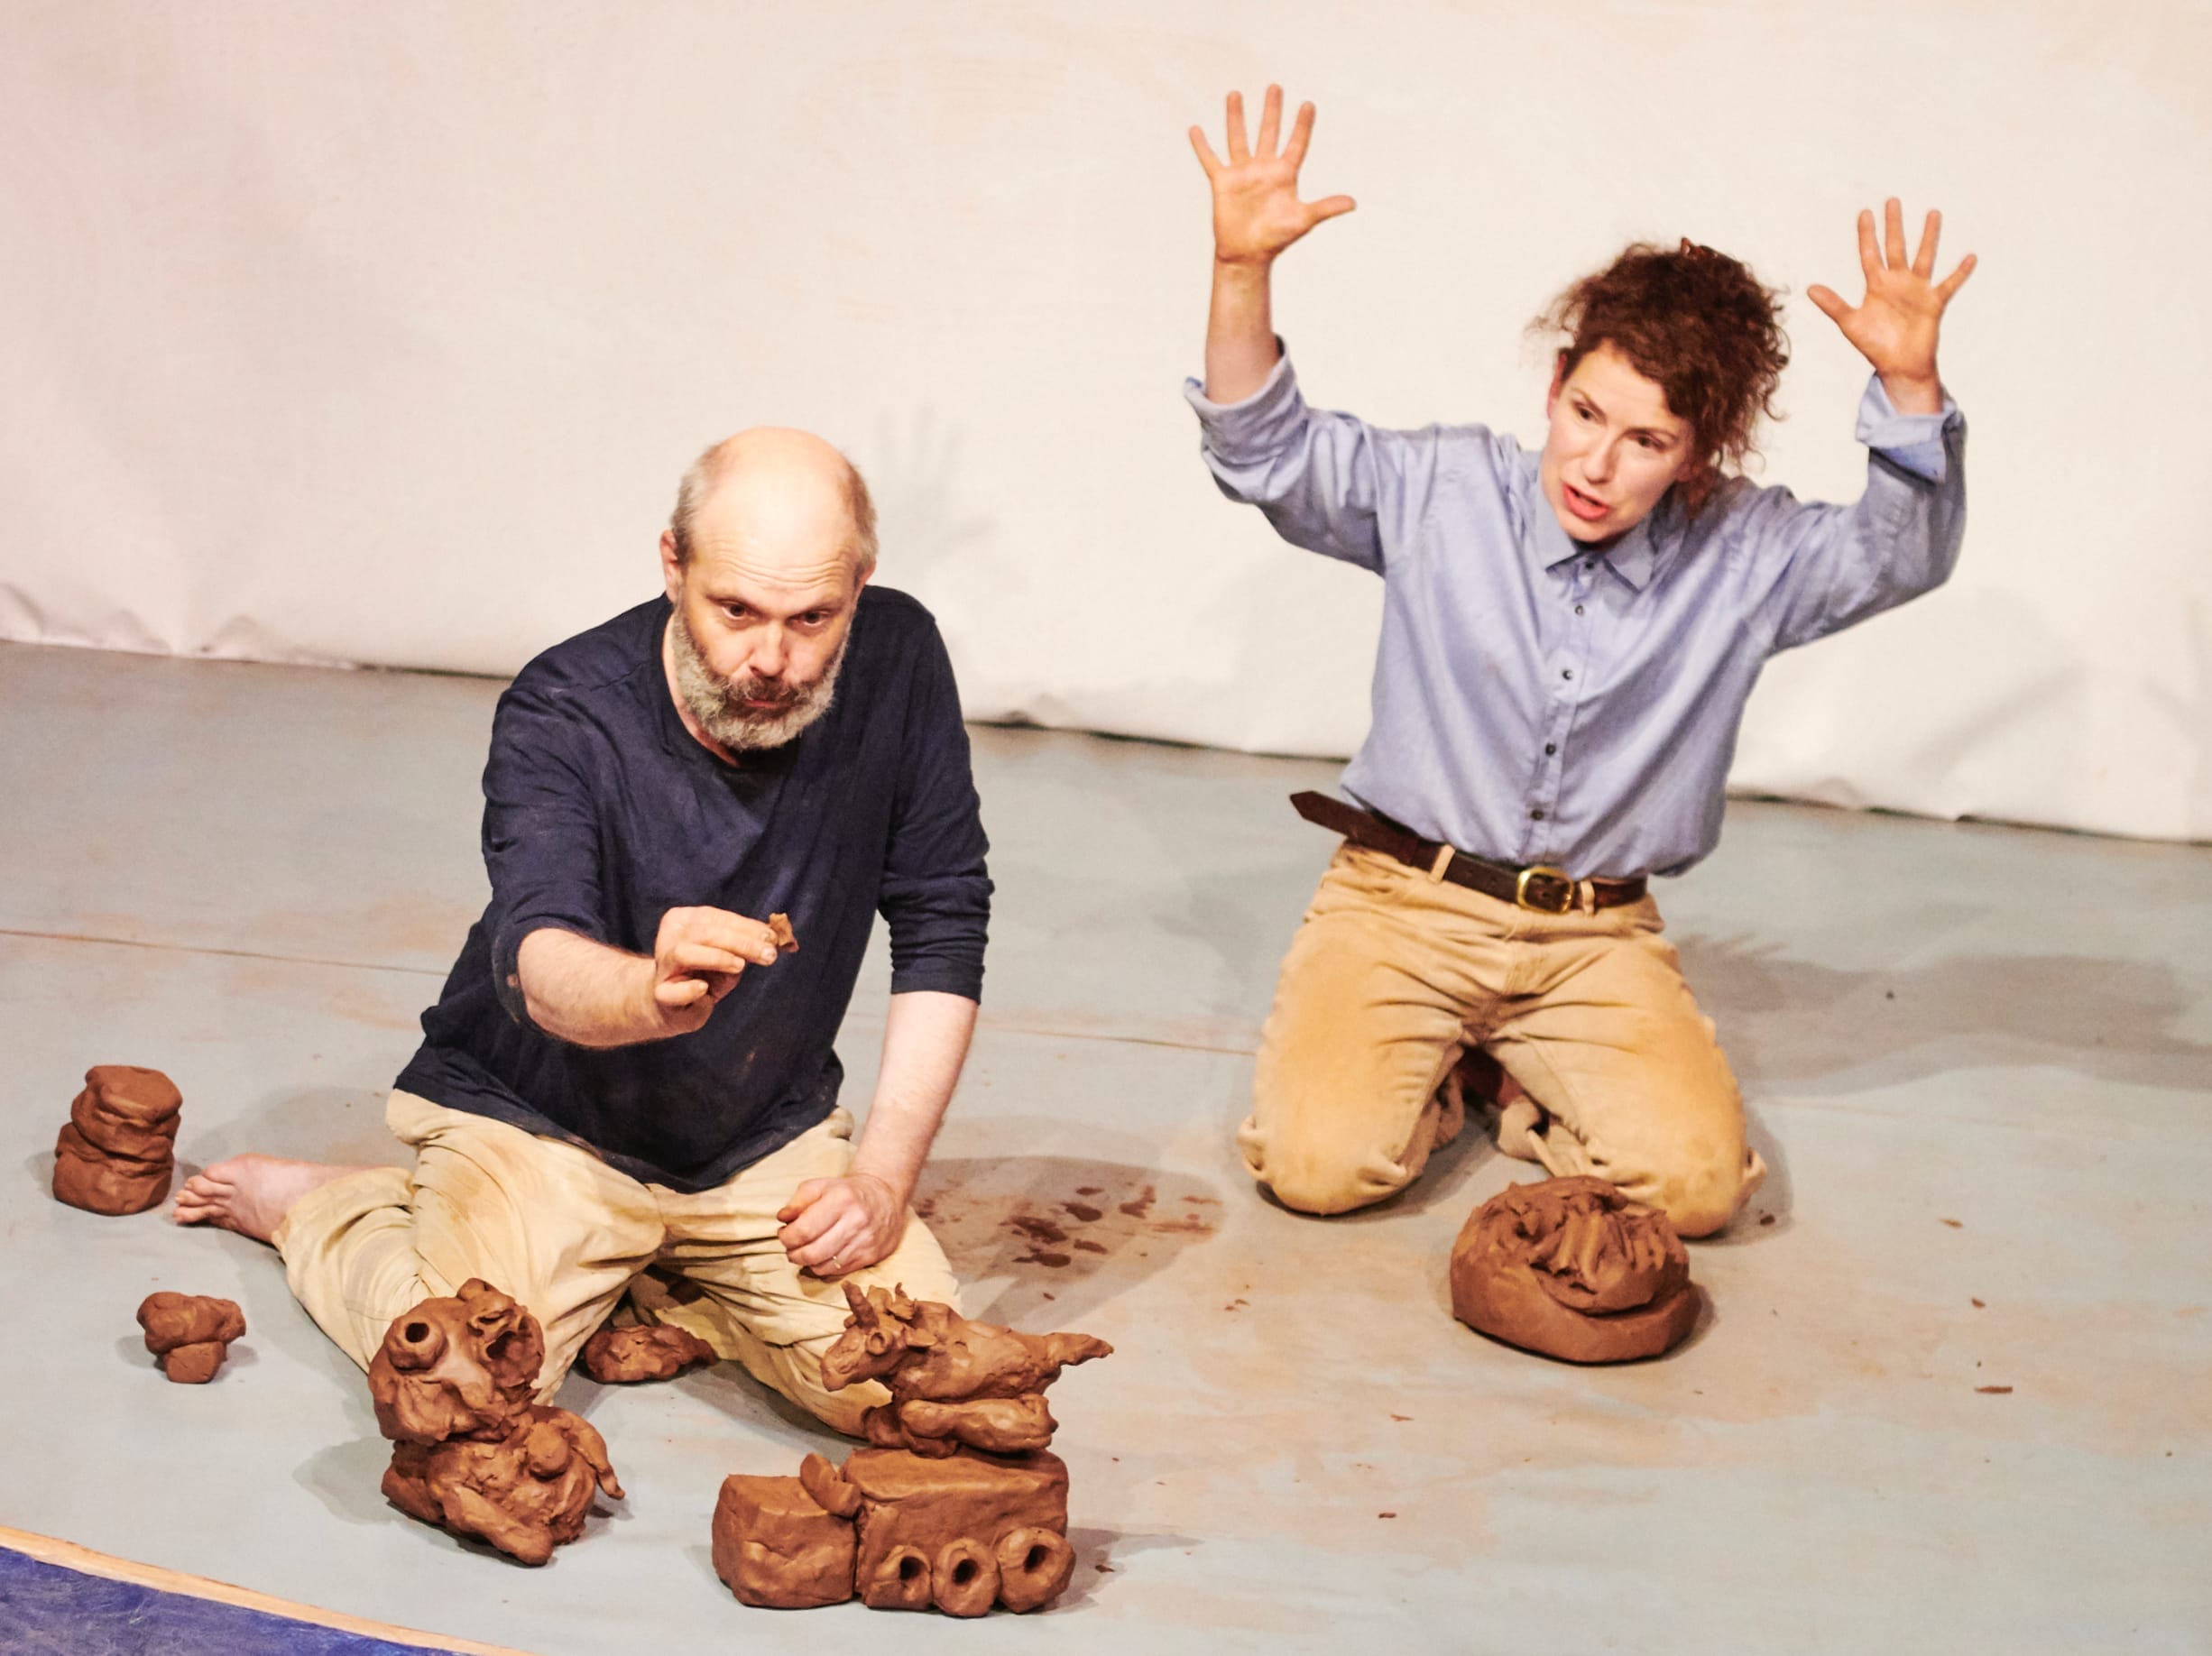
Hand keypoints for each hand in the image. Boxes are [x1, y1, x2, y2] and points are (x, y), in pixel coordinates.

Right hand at [641, 906, 783, 1036]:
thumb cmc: (706, 973)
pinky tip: (703, 989)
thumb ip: (748, 945)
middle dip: (741, 942)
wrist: (673, 1004)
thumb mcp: (730, 955)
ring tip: (739, 966)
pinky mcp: (660, 994)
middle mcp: (670, 937)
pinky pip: (671, 991)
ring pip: (684, 952)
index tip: (773, 937)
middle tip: (769, 955)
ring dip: (717, 957)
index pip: (717, 918)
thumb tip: (780, 940)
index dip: (747, 927)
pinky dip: (688, 989)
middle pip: (704, 933)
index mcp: (686, 920)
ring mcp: (663, 965)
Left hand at [777, 1174, 904, 1276]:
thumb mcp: (820, 1186)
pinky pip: (837, 1271)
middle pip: (812, 1253)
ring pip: (824, 1266)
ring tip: (804, 1251)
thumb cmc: (847, 1191)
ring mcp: (865, 1241)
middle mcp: (856, 1221)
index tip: (783, 1233)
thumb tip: (782, 1219)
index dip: (787, 1237)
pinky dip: (823, 1267)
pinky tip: (821, 1255)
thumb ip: (798, 1201)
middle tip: (791, 1247)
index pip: (804, 1230)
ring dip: (807, 1262)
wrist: (886, 1196)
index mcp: (842, 1199)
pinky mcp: (871, 1256)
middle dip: (793, 1253)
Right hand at [1189, 85, 1354, 267]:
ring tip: (1234, 94)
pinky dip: (1202, 146)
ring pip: (1239, 138)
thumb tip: (1353, 203)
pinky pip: (1210, 160)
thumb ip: (1325, 208)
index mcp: (1284, 175)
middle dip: (1272, 110)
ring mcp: (1242, 174)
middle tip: (1275, 87)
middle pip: (1269, 133)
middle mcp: (1263, 169)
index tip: (1308, 104)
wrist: (1247, 255)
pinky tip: (1195, 129)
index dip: (1302, 125)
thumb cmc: (1276, 239)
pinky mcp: (1222, 182)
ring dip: (1236, 117)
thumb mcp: (1303, 221)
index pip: (1296, 144)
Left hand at [1807, 198, 1975, 413]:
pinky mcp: (1934, 302)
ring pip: (1924, 256)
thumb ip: (1833, 304)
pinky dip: (1960, 272)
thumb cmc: (1875, 346)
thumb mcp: (1850, 324)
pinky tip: (1970, 256)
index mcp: (1877, 285)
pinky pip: (1950, 284)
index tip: (1864, 212)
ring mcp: (1917, 290)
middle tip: (1892, 201)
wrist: (1899, 365)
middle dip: (1894, 225)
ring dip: (1928, 236)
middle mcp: (1897, 282)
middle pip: (1896, 246)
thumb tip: (1809, 289)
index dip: (1867, 234)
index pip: (1870, 253)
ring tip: (1932, 212)